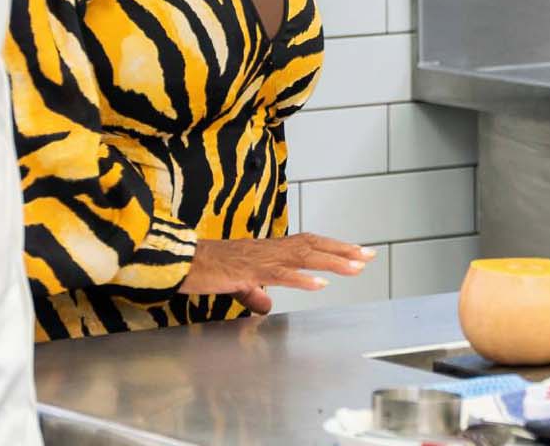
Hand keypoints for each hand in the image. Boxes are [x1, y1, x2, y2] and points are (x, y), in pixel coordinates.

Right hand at [178, 233, 373, 313]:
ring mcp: (259, 258)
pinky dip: (301, 279)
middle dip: (343, 250)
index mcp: (268, 250)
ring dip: (331, 261)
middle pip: (313, 245)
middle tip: (369, 255)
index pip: (308, 244)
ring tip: (356, 266)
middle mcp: (269, 249)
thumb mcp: (237, 284)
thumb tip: (267, 305)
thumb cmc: (207, 269)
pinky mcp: (247, 270)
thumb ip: (255, 293)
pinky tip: (319, 284)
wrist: (180, 262)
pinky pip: (279, 274)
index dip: (333, 247)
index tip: (358, 252)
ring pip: (302, 256)